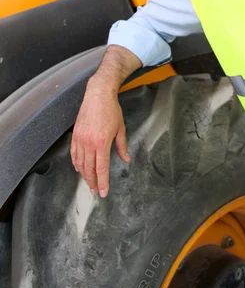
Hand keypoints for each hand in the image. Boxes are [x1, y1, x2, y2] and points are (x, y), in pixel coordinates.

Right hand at [70, 82, 129, 197]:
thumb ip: (122, 146)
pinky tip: (79, 168)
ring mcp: (80, 139)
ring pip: (80, 163)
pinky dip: (76, 163)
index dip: (102, 182)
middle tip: (95, 191)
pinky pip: (74, 153)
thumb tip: (126, 159)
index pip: (102, 168)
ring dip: (84, 175)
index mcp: (102, 142)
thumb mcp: (120, 128)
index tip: (103, 192)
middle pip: (89, 169)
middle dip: (92, 182)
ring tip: (89, 182)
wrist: (98, 95)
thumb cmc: (111, 110)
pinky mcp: (75, 135)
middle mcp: (90, 143)